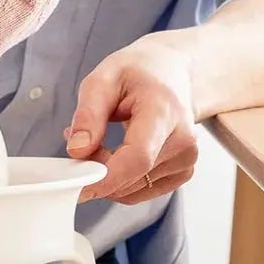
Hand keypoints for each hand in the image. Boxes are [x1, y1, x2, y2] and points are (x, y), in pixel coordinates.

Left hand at [66, 36, 198, 203]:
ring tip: (101, 140)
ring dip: (107, 175)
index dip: (105, 177)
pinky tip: (118, 154)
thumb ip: (89, 115)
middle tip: (80, 142)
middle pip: (132, 175)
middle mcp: (183, 138)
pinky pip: (141, 191)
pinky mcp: (183, 171)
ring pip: (133, 189)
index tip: (76, 183)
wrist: (171, 73)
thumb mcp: (104, 79)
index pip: (138, 157)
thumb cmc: (138, 72)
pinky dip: (122, 181)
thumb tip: (77, 150)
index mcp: (164, 110)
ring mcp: (187, 158)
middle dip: (97, 169)